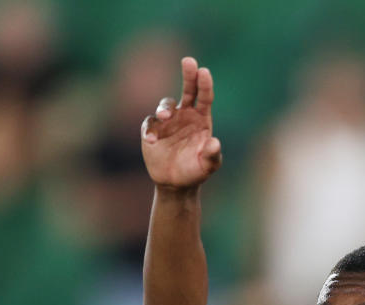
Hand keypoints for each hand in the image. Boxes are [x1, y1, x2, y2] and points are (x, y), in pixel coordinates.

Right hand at [141, 57, 221, 189]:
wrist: (177, 183)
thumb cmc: (197, 170)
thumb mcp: (208, 165)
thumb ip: (212, 155)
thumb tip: (215, 143)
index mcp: (201, 119)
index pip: (205, 97)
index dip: (204, 84)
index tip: (204, 71)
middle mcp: (185, 115)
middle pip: (188, 90)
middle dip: (188, 75)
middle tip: (189, 61)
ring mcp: (168, 121)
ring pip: (165, 104)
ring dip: (165, 107)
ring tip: (165, 116)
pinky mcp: (153, 130)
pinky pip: (150, 124)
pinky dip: (151, 130)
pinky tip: (152, 140)